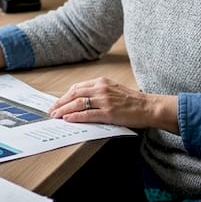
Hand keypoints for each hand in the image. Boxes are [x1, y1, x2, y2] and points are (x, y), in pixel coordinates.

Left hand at [48, 77, 178, 131]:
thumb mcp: (113, 90)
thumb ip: (98, 92)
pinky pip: (88, 114)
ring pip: (78, 104)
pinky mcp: (108, 113)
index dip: (65, 96)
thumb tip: (81, 100)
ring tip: (56, 115)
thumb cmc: (133, 101)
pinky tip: (68, 119)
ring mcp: (105, 100)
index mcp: (102, 82)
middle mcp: (101, 89)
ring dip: (64, 110)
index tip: (57, 103)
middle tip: (52, 110)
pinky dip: (75, 117)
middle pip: (74, 94)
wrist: (149, 107)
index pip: (77, 87)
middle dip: (60, 103)